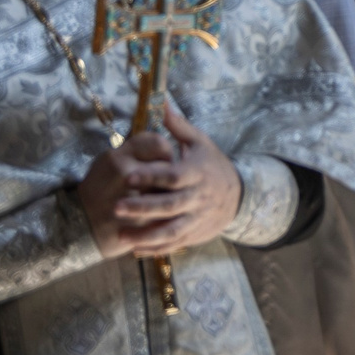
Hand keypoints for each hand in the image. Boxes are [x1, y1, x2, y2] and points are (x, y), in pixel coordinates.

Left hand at [74, 103, 242, 257]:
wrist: (239, 195)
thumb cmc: (213, 165)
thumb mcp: (200, 143)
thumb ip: (179, 127)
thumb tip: (163, 104)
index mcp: (197, 173)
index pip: (173, 175)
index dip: (152, 176)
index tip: (128, 176)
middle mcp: (197, 197)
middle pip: (170, 205)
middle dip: (143, 207)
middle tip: (116, 207)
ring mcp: (196, 218)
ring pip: (171, 230)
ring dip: (146, 235)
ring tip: (122, 236)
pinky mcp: (194, 234)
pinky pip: (174, 244)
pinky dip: (155, 249)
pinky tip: (134, 250)